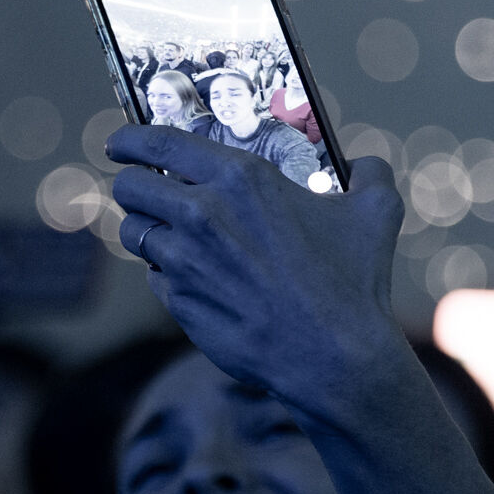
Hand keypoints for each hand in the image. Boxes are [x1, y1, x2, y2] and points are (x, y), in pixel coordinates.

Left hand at [106, 124, 405, 427]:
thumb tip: (363, 164)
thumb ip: (367, 173)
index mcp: (239, 179)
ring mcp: (184, 261)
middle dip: (132, 184)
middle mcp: (201, 214)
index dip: (129, 139)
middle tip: (143, 189)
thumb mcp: (375, 211)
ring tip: (167, 234)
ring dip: (146, 229)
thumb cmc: (353, 281)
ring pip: (135, 232)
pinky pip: (155, 276)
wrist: (332, 355)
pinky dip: (167, 273)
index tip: (119, 142)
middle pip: (130, 186)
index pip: (157, 142)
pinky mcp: (179, 301)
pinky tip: (195, 277)